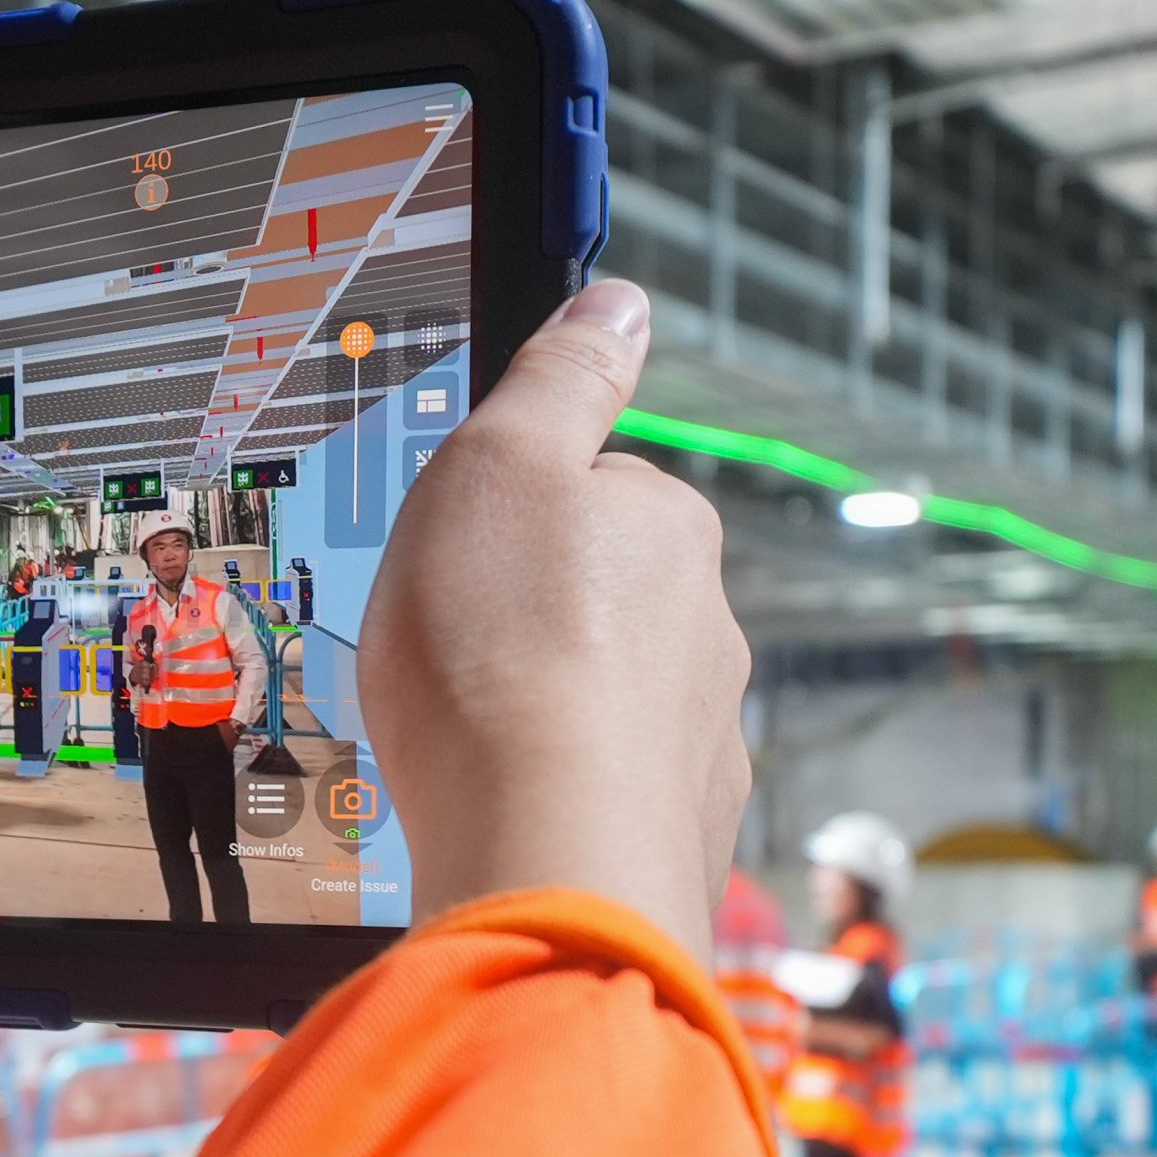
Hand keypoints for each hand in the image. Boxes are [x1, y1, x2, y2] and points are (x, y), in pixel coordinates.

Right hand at [359, 279, 747, 956]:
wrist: (543, 854)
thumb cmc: (502, 655)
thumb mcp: (499, 464)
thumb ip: (563, 375)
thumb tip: (619, 302)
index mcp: (667, 528)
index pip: (590, 489)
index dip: (508, 516)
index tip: (459, 556)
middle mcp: (707, 627)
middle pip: (601, 598)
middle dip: (532, 618)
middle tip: (448, 652)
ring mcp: (701, 735)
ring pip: (608, 699)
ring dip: (548, 710)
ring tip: (470, 740)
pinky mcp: (679, 830)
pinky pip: (609, 789)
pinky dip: (563, 793)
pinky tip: (507, 807)